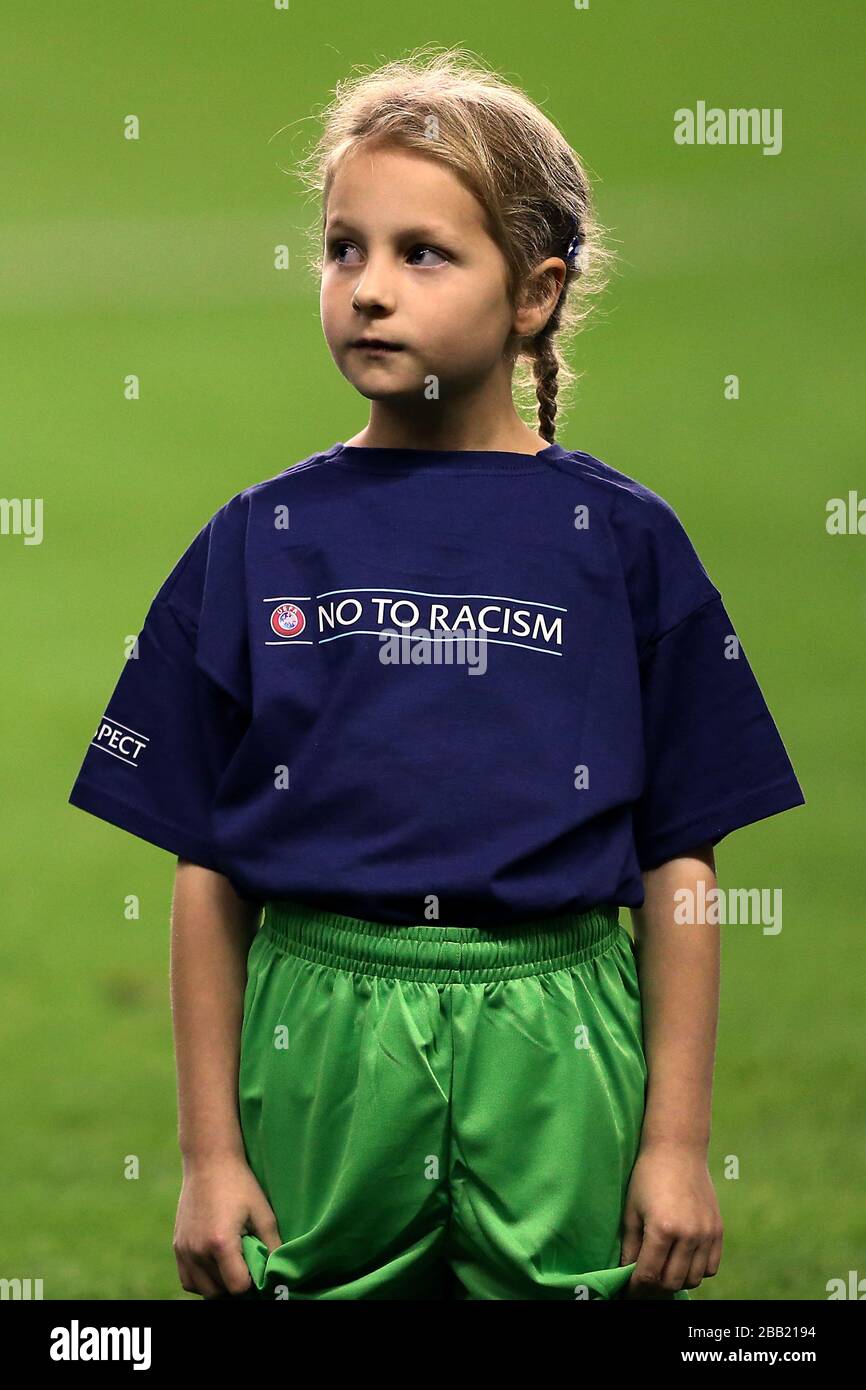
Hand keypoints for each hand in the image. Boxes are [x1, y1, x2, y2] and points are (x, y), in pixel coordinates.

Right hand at [173, 1152, 281, 1297]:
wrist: (209, 1160)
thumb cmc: (239, 1183)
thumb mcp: (263, 1213)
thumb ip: (272, 1246)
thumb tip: (279, 1272)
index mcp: (220, 1243)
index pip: (237, 1287)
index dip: (251, 1281)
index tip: (257, 1265)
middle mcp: (197, 1251)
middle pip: (218, 1292)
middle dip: (235, 1284)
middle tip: (246, 1263)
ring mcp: (184, 1250)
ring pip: (202, 1289)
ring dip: (218, 1284)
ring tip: (232, 1262)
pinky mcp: (177, 1246)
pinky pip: (188, 1279)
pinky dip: (201, 1279)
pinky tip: (216, 1263)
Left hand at [619, 1142, 722, 1297]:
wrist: (678, 1149)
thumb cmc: (648, 1176)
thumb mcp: (632, 1210)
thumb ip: (630, 1246)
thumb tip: (626, 1274)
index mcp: (662, 1229)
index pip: (648, 1275)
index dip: (636, 1287)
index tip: (629, 1289)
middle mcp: (688, 1234)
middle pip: (672, 1281)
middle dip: (655, 1287)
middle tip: (644, 1282)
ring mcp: (706, 1233)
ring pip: (693, 1278)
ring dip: (676, 1280)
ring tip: (663, 1271)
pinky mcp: (717, 1230)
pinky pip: (711, 1266)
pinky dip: (697, 1271)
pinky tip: (683, 1262)